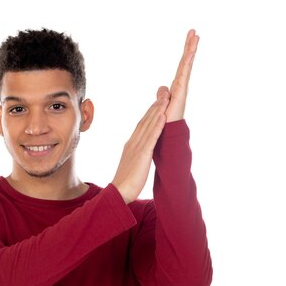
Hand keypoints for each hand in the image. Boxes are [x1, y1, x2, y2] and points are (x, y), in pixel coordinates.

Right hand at [111, 88, 170, 203]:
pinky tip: (163, 116)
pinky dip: (157, 126)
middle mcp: (133, 142)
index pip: (141, 125)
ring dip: (157, 111)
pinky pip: (151, 138)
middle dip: (155, 106)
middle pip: (145, 121)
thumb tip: (138, 153)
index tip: (157, 102)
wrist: (119, 192)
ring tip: (165, 98)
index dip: (150, 113)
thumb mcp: (131, 164)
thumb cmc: (125, 182)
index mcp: (131, 145)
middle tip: (163, 93)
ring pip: (149, 125)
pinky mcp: (143, 155)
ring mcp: (138, 148)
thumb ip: (135, 155)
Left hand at [165, 29, 199, 121]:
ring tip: (195, 35)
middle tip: (193, 32)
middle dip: (189, 48)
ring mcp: (181, 89)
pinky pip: (184, 73)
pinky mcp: (181, 92)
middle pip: (185, 64)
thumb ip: (162, 96)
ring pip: (186, 66)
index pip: (179, 69)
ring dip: (190, 50)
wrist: (168, 137)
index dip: (184, 55)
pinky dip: (187, 62)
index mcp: (174, 90)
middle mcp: (179, 88)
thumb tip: (162, 87)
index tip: (188, 40)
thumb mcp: (160, 106)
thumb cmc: (165, 125)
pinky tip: (191, 51)